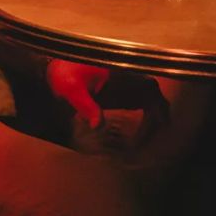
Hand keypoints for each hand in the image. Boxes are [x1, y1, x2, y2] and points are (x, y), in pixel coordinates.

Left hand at [45, 60, 167, 155]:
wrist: (57, 68)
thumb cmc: (65, 75)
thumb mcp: (72, 89)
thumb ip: (86, 106)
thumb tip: (99, 126)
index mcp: (122, 74)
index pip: (151, 91)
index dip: (152, 115)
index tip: (139, 139)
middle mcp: (130, 78)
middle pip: (158, 99)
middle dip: (157, 123)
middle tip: (144, 147)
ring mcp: (128, 85)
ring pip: (154, 103)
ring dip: (153, 123)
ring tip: (140, 146)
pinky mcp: (123, 92)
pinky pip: (145, 106)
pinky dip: (146, 121)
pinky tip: (135, 138)